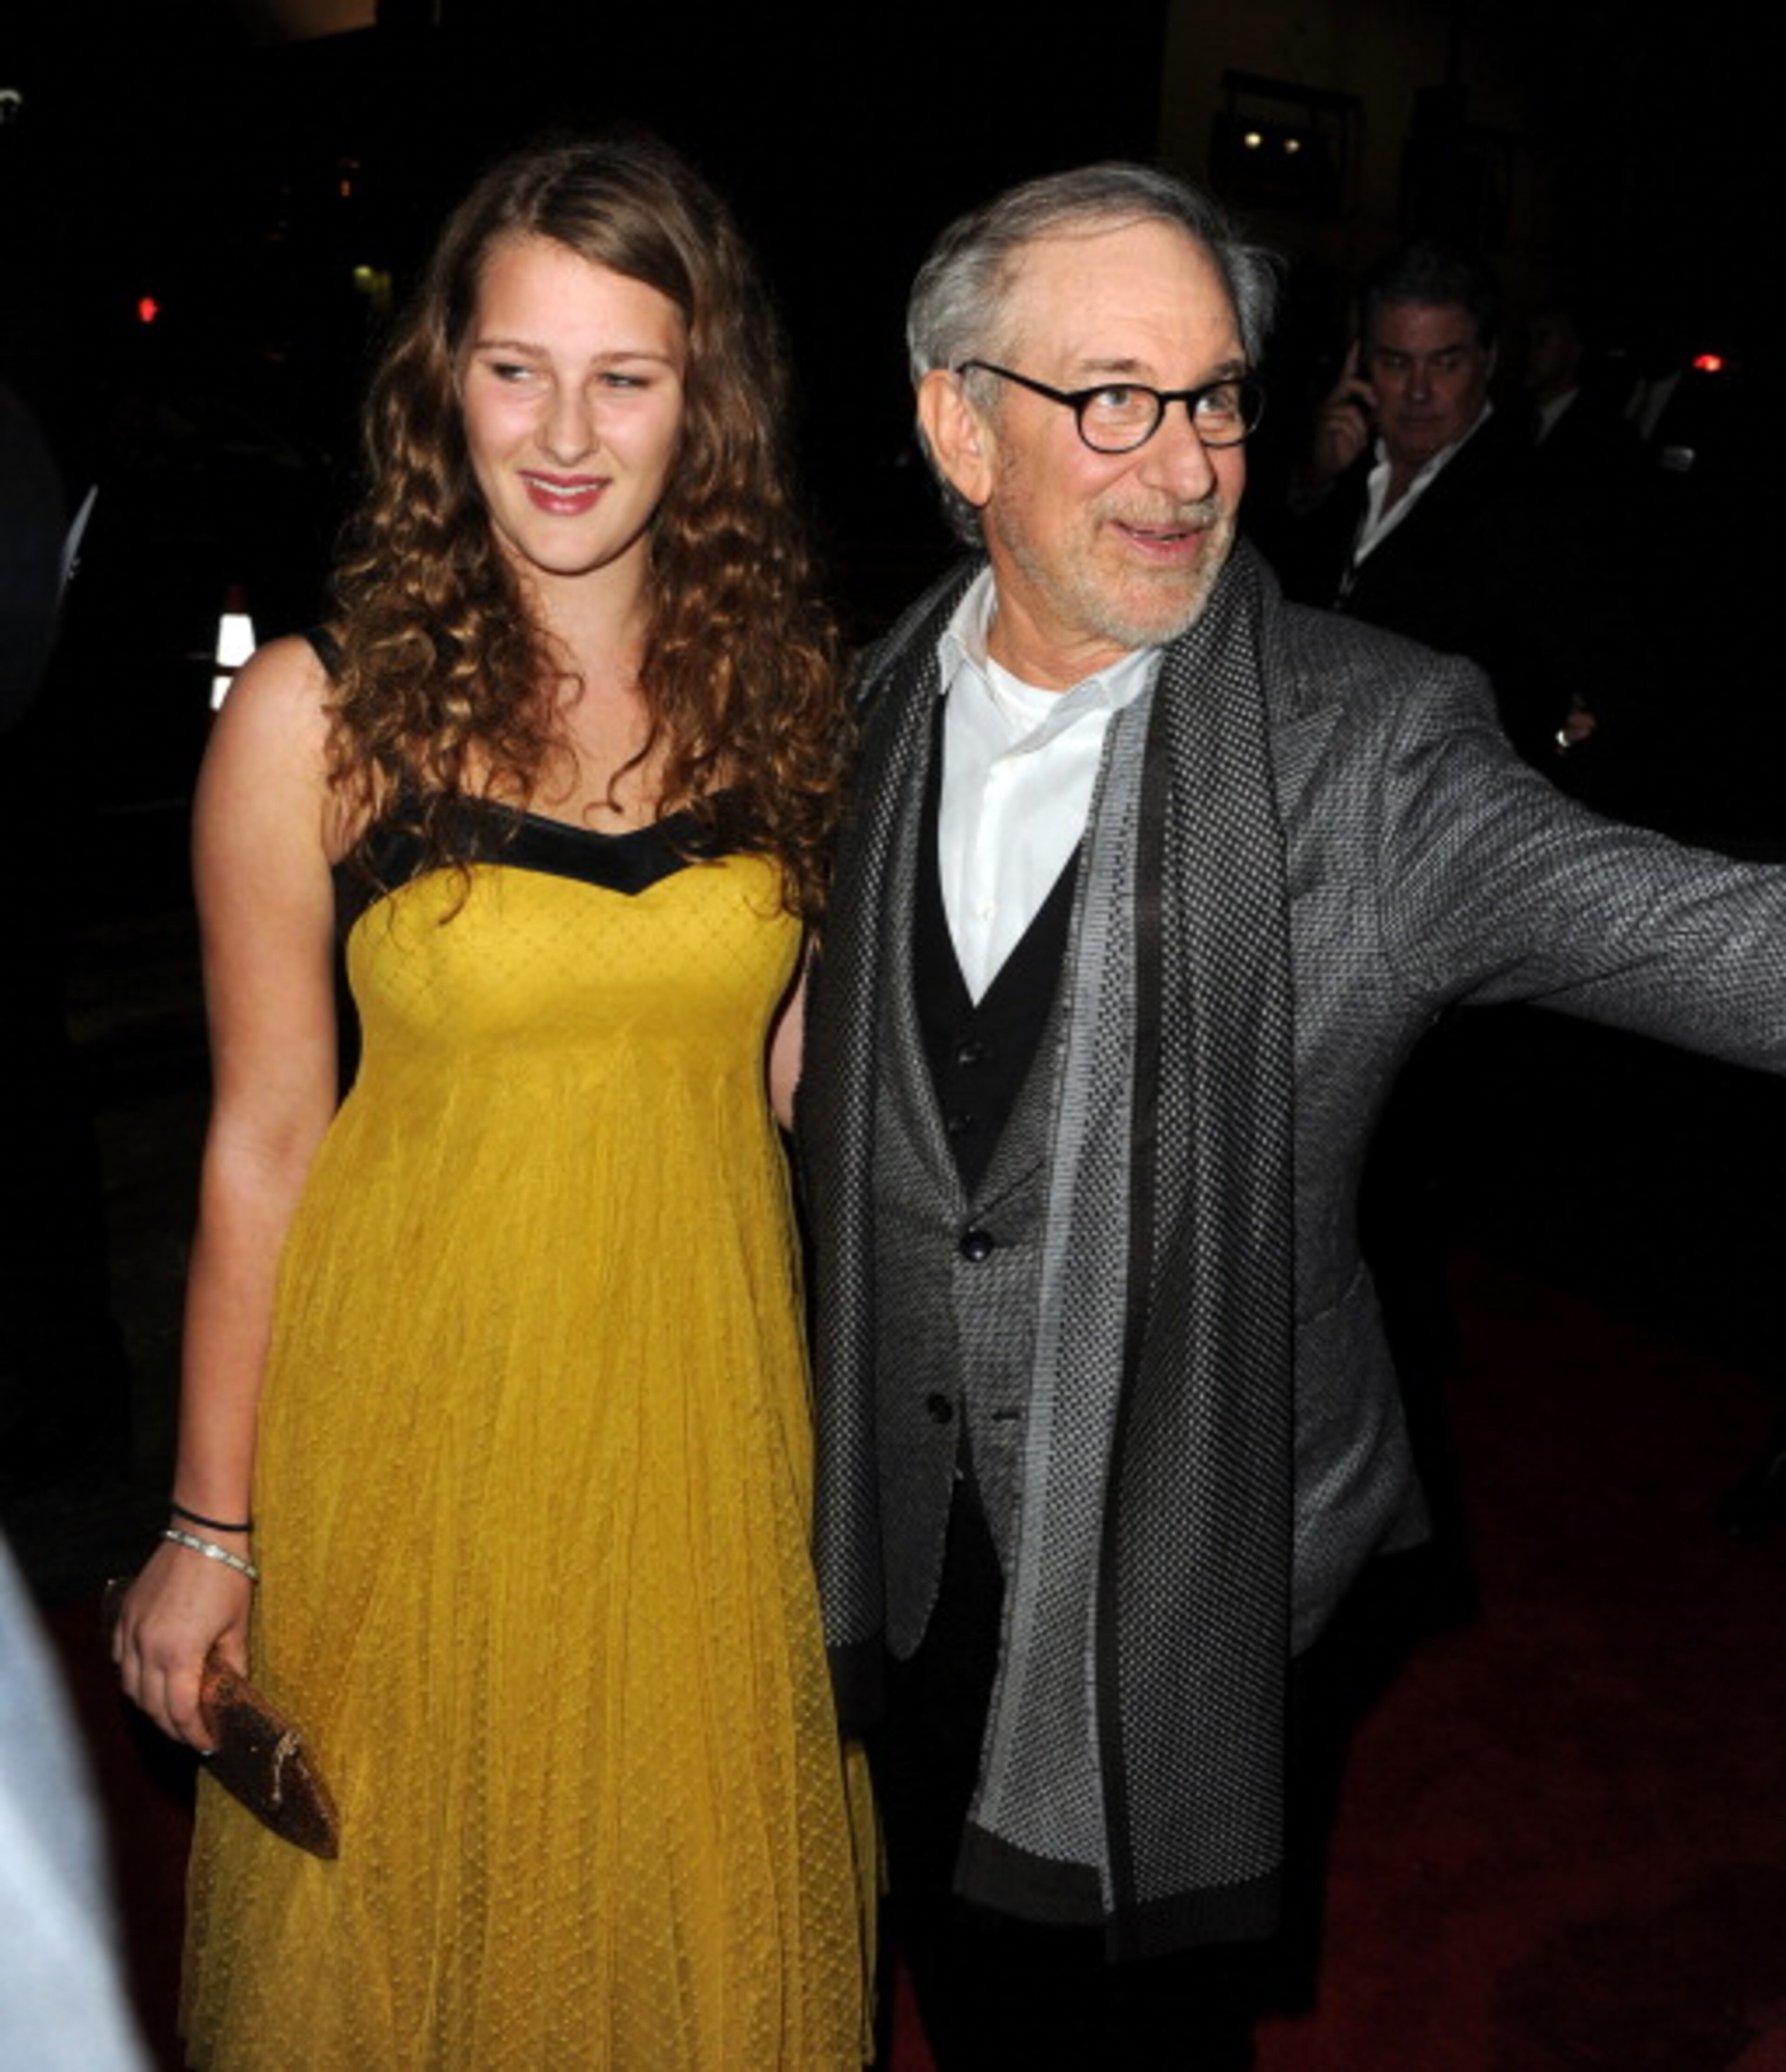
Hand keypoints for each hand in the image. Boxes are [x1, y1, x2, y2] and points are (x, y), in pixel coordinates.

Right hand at [113, 1537, 253, 1751]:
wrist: (203, 1533)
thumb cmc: (227, 1576)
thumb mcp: (238, 1624)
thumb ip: (233, 1663)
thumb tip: (233, 1691)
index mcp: (179, 1654)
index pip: (181, 1712)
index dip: (194, 1734)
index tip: (208, 1744)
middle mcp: (148, 1648)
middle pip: (152, 1705)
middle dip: (172, 1726)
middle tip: (190, 1733)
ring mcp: (131, 1631)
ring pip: (129, 1686)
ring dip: (149, 1705)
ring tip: (170, 1711)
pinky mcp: (125, 1615)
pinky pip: (118, 1657)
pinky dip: (130, 1675)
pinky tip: (146, 1678)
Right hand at [1304, 342, 1377, 491]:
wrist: (1321, 469)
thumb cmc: (1338, 449)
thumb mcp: (1357, 431)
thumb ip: (1365, 417)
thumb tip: (1377, 408)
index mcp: (1337, 402)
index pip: (1345, 378)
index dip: (1350, 361)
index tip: (1357, 344)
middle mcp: (1328, 403)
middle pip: (1348, 384)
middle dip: (1366, 390)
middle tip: (1376, 401)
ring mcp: (1323, 413)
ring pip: (1350, 410)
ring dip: (1360, 429)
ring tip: (1359, 442)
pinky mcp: (1320, 425)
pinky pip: (1343, 425)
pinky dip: (1352, 437)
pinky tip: (1350, 446)